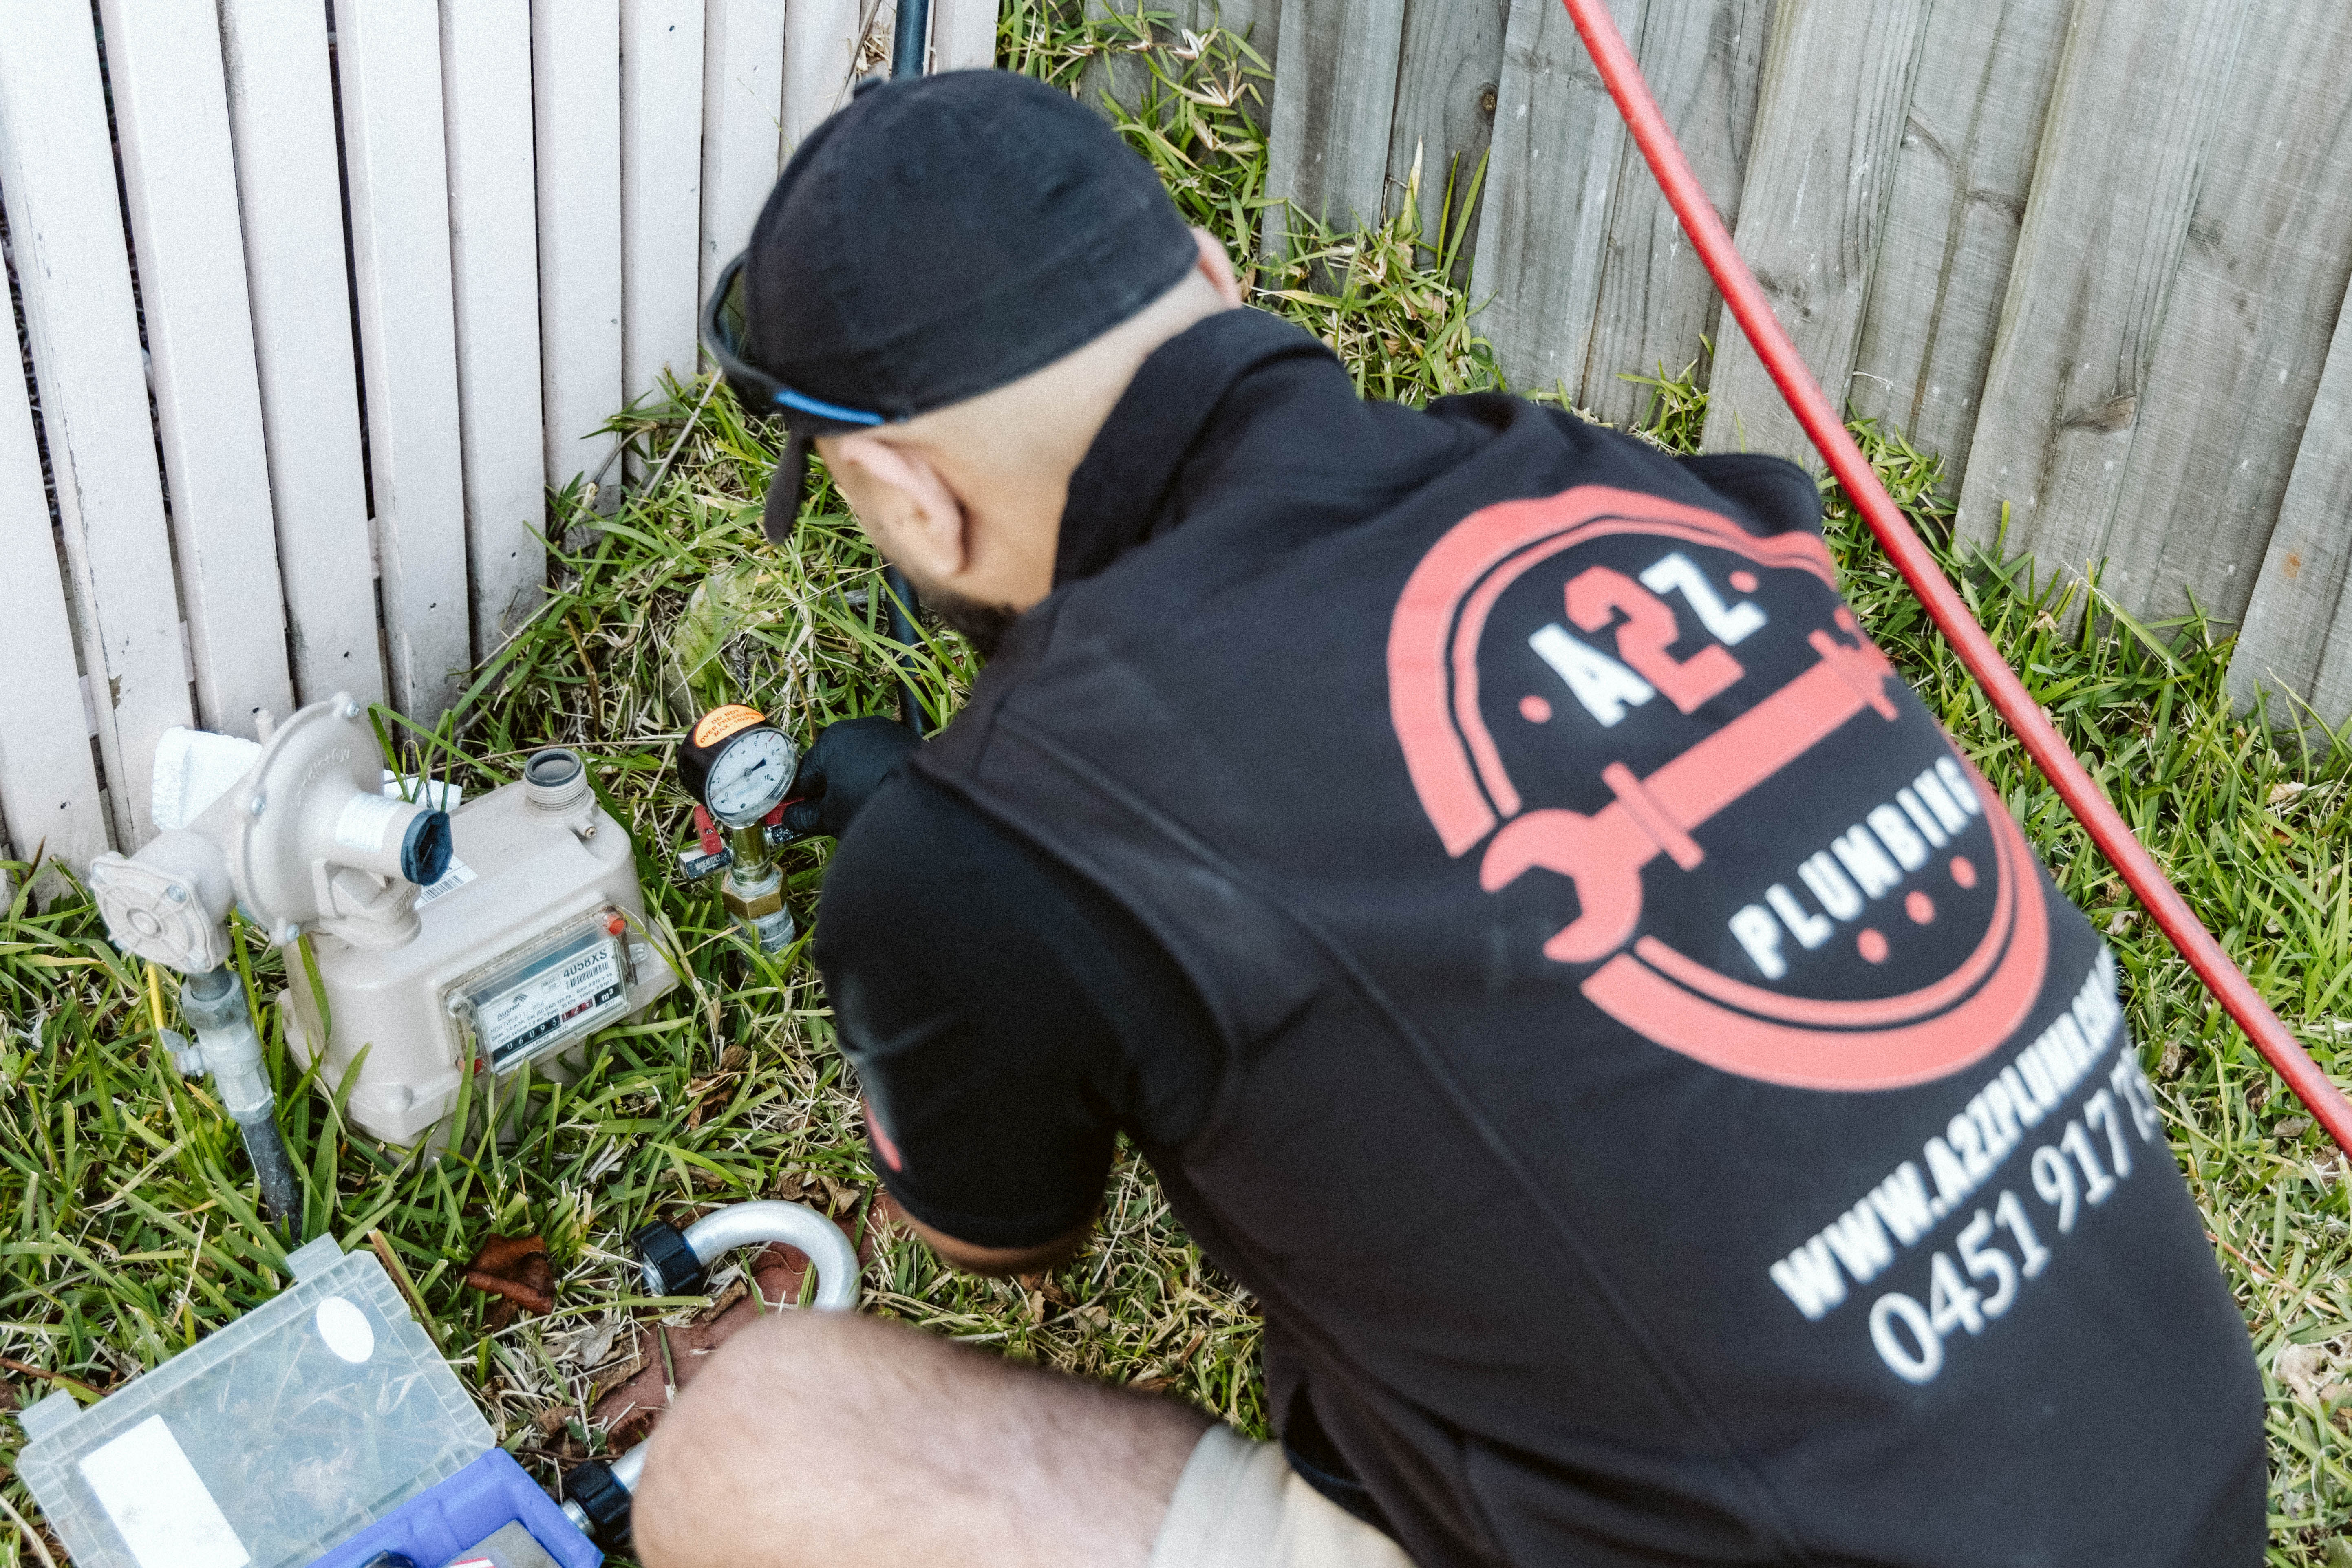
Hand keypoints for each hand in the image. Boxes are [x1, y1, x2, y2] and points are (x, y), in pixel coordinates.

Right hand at [782, 717, 919, 837]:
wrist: (928, 798)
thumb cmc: (867, 803)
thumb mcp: (831, 816)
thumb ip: (805, 816)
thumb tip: (789, 817)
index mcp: (829, 741)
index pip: (804, 773)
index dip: (801, 798)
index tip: (801, 815)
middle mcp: (855, 727)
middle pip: (832, 763)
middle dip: (831, 788)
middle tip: (837, 815)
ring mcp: (884, 730)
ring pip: (858, 760)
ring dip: (855, 780)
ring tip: (863, 806)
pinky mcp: (907, 738)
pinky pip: (882, 758)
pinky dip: (878, 774)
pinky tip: (884, 795)